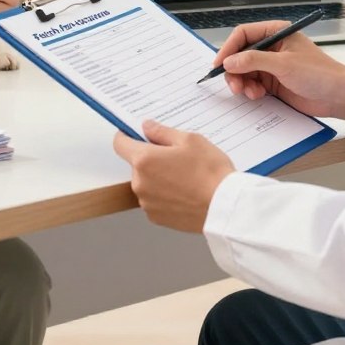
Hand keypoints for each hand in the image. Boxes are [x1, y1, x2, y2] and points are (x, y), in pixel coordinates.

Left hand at [113, 120, 233, 232]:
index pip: (120, 144)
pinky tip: (185, 192)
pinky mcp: (157, 218)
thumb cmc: (210, 172)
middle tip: (176, 157)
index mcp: (144, 160)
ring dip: (158, 178)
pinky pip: (154, 200)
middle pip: (136, 164)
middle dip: (151, 158)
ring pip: (146, 183)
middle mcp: (140, 183)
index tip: (134, 134)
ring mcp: (147, 203)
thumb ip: (162, 132)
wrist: (224, 207)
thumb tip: (147, 127)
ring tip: (185, 177)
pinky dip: (165, 195)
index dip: (126, 136)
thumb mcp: (190, 140)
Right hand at [214, 21, 344, 121]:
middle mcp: (271, 46)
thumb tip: (229, 61)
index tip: (220, 63)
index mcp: (275, 32)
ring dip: (242, 82)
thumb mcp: (284, 64)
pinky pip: (252, 83)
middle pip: (240, 54)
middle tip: (234, 85)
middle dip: (234, 69)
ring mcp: (271, 65)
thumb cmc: (319, 73)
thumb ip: (254, 60)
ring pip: (244, 70)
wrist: (338, 96)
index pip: (243, 34)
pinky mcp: (273, 81)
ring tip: (250, 92)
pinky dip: (250, 90)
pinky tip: (258, 95)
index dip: (229, 48)